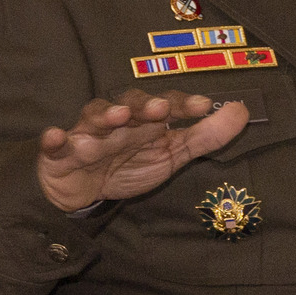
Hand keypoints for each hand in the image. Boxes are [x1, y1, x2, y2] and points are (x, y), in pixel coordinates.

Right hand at [35, 87, 249, 214]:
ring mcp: (87, 134)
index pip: (166, 104)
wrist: (82, 190)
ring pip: (95, 118)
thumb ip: (206, 136)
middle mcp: (117, 120)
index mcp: (145, 120)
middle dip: (145, 105)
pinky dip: (53, 139)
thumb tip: (242, 111)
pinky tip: (55, 137)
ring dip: (106, 115)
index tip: (204, 106)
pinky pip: (54, 145)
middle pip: (130, 105)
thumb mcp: (171, 155)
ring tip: (119, 116)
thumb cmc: (128, 163)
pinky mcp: (59, 152)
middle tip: (161, 109)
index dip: (183, 104)